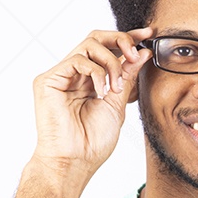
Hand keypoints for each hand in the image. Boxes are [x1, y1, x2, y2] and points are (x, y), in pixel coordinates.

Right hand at [29, 27, 152, 178]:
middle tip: (135, 53)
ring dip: (111, 63)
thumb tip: (142, 53)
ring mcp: (60, 76)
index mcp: (89, 80)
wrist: (75, 162)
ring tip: (115, 88)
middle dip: (121, 39)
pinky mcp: (47, 80)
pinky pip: (78, 60)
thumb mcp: (118, 103)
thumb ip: (127, 77)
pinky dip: (96, 73)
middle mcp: (73, 74)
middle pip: (96, 38)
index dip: (127, 39)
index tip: (149, 35)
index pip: (107, 49)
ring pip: (89, 44)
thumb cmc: (93, 142)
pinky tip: (101, 93)